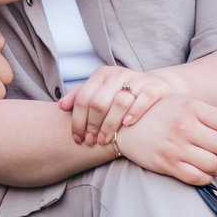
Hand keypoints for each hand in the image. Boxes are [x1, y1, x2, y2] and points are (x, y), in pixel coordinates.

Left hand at [59, 64, 181, 148]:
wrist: (155, 87)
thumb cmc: (120, 95)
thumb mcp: (100, 92)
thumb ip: (80, 97)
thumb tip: (61, 106)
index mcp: (102, 75)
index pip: (83, 99)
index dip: (77, 121)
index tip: (77, 138)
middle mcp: (118, 74)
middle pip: (99, 102)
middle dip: (92, 125)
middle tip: (91, 142)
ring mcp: (138, 80)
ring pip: (119, 102)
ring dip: (109, 124)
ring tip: (105, 140)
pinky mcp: (155, 87)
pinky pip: (144, 99)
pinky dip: (135, 112)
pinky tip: (126, 125)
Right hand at [113, 94, 216, 186]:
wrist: (123, 125)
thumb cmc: (160, 113)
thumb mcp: (184, 104)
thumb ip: (209, 116)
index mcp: (193, 108)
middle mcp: (185, 127)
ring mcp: (176, 147)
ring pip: (215, 165)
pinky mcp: (167, 164)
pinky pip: (198, 178)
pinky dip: (208, 178)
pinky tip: (205, 172)